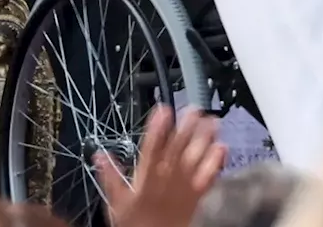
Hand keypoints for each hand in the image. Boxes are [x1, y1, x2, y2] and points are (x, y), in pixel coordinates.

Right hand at [95, 106, 225, 226]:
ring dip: (204, 139)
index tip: (164, 111)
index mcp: (146, 177)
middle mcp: (167, 178)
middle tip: (193, 109)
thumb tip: (100, 155)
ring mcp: (184, 186)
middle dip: (185, 127)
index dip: (158, 128)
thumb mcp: (116, 200)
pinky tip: (222, 148)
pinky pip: (208, 177)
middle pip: (177, 148)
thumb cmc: (136, 223)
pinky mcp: (197, 195)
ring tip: (211, 121)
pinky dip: (216, 162)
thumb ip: (110, 176)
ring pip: (195, 158)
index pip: (151, 148)